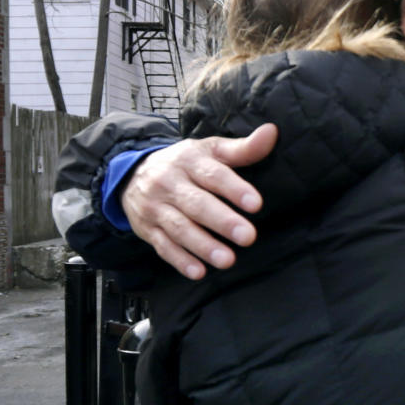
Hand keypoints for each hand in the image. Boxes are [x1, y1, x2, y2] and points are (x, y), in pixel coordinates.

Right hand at [120, 123, 278, 279]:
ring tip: (228, 260)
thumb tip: (272, 132)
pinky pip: (163, 246)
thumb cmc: (184, 164)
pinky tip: (199, 272)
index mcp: (188, 160)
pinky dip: (180, 260)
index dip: (234, 188)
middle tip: (248, 237)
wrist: (132, 173)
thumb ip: (243, 148)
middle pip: (196, 204)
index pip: (213, 174)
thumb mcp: (210, 151)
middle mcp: (169, 183)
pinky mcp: (148, 229)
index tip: (256, 204)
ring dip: (203, 245)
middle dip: (222, 221)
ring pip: (179, 228)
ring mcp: (156, 207)